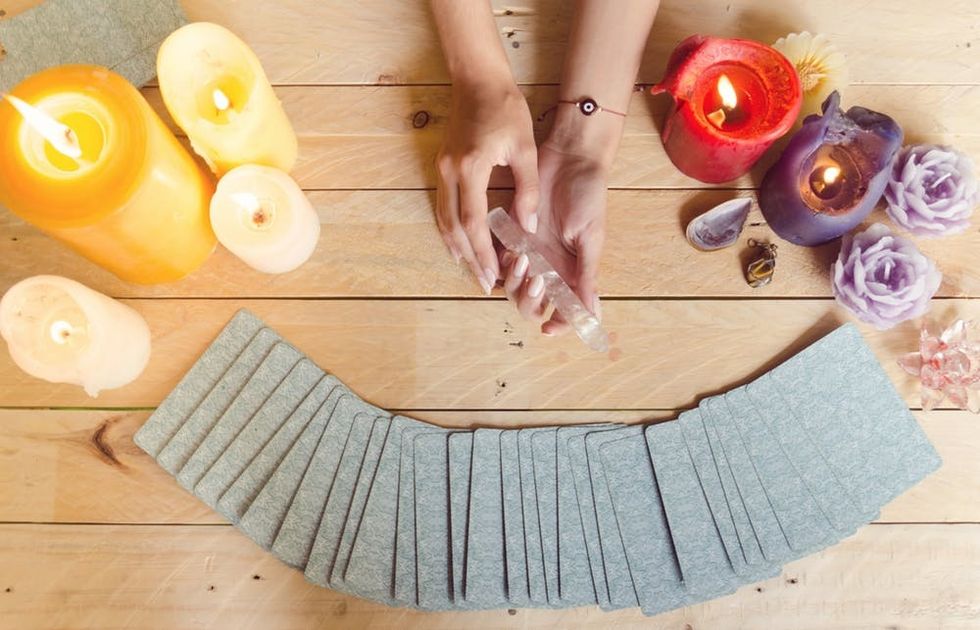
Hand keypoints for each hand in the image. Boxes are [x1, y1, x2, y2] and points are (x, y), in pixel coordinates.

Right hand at [435, 80, 539, 293]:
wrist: (478, 79)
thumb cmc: (506, 109)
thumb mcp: (526, 149)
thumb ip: (527, 190)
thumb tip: (527, 227)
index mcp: (472, 168)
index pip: (475, 222)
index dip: (483, 252)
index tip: (493, 274)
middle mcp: (451, 172)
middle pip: (455, 227)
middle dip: (470, 258)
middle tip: (483, 282)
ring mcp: (442, 169)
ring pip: (443, 219)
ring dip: (456, 246)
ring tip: (470, 269)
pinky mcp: (442, 166)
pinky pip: (442, 206)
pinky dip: (450, 228)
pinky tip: (459, 242)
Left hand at [501, 139, 608, 336]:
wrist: (570, 158)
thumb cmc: (588, 195)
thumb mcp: (592, 237)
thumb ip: (587, 275)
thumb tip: (593, 315)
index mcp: (574, 273)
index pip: (565, 312)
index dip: (558, 325)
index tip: (549, 328)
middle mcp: (551, 268)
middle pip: (533, 305)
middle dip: (531, 302)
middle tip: (537, 279)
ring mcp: (531, 253)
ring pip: (514, 286)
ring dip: (517, 282)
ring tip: (524, 257)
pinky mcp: (513, 235)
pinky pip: (500, 259)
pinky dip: (503, 261)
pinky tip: (513, 247)